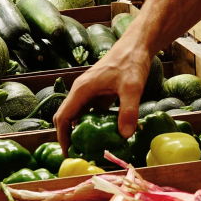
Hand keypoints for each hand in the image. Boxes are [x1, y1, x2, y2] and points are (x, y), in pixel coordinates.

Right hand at [53, 40, 150, 156]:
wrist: (137, 45)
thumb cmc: (131, 62)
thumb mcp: (132, 87)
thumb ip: (128, 111)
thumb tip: (125, 135)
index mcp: (82, 90)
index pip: (63, 117)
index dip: (63, 137)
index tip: (68, 153)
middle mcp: (82, 91)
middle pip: (67, 117)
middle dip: (69, 137)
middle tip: (79, 155)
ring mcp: (90, 92)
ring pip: (79, 116)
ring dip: (81, 132)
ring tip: (90, 149)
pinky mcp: (100, 93)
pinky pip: (92, 112)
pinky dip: (94, 124)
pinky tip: (105, 135)